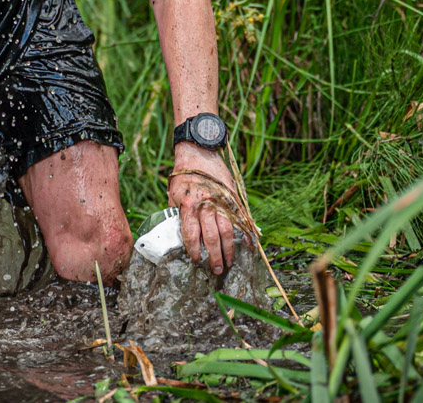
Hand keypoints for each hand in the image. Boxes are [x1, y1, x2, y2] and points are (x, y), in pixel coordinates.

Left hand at [168, 144, 237, 274]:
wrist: (198, 152)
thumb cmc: (183, 175)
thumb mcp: (174, 194)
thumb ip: (178, 214)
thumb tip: (180, 235)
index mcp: (188, 204)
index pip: (191, 233)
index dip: (193, 249)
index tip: (196, 260)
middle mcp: (206, 204)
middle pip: (211, 236)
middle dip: (214, 256)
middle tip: (216, 270)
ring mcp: (221, 201)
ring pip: (227, 230)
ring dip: (229, 249)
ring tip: (229, 262)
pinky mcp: (232, 197)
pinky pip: (240, 218)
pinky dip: (245, 233)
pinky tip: (248, 246)